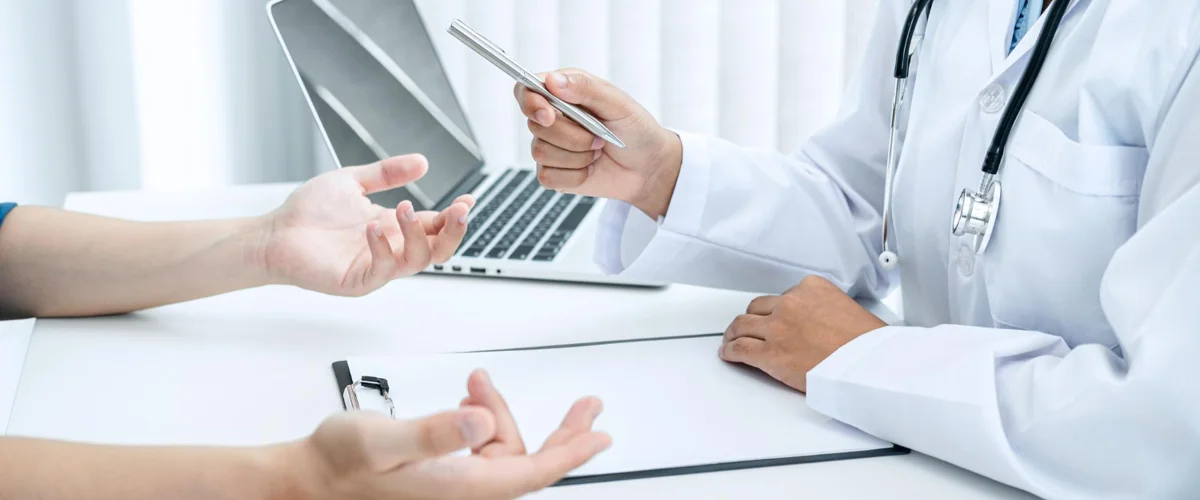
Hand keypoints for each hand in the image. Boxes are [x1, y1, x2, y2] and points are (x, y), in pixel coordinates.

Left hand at [260, 154, 474, 296]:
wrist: (275, 232)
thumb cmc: (309, 212)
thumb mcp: (353, 181)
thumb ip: (387, 172)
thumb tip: (422, 162)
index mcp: (393, 227)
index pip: (435, 225)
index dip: (454, 215)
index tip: (467, 199)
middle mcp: (390, 248)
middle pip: (438, 250)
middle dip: (453, 232)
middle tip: (458, 211)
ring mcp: (376, 266)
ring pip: (416, 261)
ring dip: (417, 236)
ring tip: (401, 210)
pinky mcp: (357, 280)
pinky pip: (382, 271)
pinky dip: (383, 249)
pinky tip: (373, 228)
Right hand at [292, 370, 610, 499]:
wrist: (310, 477)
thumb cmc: (338, 464)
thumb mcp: (381, 440)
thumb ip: (432, 432)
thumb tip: (476, 421)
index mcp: (459, 487)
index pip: (532, 472)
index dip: (571, 453)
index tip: (600, 435)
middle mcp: (464, 490)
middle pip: (528, 459)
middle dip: (558, 430)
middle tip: (588, 406)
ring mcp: (456, 483)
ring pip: (503, 445)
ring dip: (498, 411)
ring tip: (474, 383)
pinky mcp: (446, 473)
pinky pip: (482, 445)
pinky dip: (483, 418)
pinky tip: (470, 399)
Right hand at [514, 69, 682, 218]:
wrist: (648, 167)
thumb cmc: (636, 130)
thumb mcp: (618, 103)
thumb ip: (585, 88)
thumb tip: (552, 81)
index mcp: (564, 92)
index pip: (526, 90)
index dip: (530, 102)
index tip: (548, 115)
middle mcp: (553, 117)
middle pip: (535, 125)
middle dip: (571, 135)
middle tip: (600, 137)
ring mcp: (550, 146)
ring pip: (541, 152)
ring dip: (577, 156)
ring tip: (597, 151)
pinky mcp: (553, 173)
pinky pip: (548, 176)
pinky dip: (574, 175)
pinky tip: (589, 168)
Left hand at [719, 276, 886, 391]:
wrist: (868, 363)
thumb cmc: (866, 343)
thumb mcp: (846, 308)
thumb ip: (824, 308)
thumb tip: (815, 322)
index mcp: (810, 288)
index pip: (783, 295)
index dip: (776, 309)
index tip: (774, 317)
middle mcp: (790, 303)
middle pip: (758, 308)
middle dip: (752, 318)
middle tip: (747, 327)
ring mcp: (777, 327)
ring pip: (743, 325)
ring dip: (734, 332)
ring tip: (731, 339)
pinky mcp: (770, 353)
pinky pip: (740, 349)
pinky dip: (730, 351)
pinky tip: (728, 353)